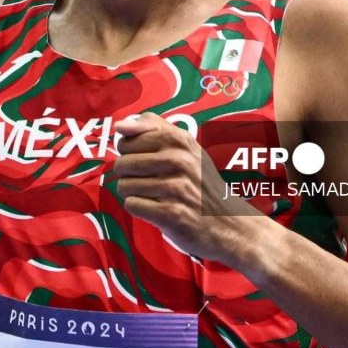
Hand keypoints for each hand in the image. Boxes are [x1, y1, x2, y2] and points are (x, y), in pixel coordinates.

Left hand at [112, 112, 261, 261]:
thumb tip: (119, 125)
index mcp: (179, 140)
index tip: (146, 160)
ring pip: (124, 186)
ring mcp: (175, 188)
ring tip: (155, 195)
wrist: (227, 222)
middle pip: (122, 164)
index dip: (130, 153)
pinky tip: (156, 209)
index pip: (127, 141)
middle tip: (150, 181)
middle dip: (129, 175)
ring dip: (134, 194)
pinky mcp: (170, 213)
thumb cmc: (200, 181)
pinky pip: (132, 205)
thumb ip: (153, 127)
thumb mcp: (186, 145)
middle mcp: (178, 161)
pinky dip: (140, 209)